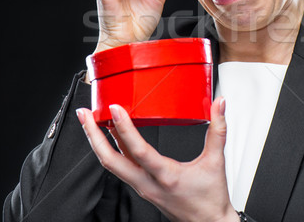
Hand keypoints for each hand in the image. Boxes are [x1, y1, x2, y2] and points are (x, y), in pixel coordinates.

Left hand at [76, 98, 238, 221]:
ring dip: (98, 143)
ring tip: (91, 122)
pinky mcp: (143, 188)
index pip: (138, 150)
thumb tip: (219, 105)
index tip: (116, 109)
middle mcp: (148, 184)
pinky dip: (112, 150)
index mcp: (166, 176)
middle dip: (93, 136)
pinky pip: (121, 168)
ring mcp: (142, 187)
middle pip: (110, 161)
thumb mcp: (216, 161)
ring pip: (112, 165)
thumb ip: (218, 130)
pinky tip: (110, 137)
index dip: (124, 129)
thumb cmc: (211, 199)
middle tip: (83, 115)